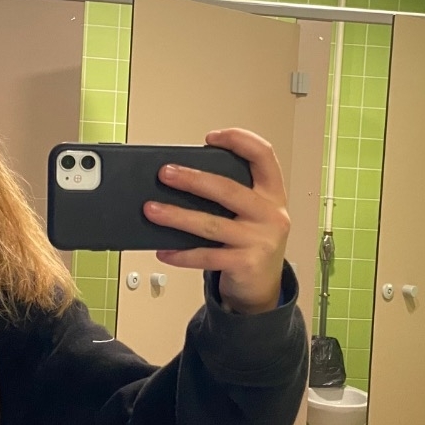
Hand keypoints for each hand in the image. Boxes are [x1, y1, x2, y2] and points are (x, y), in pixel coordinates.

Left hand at [144, 128, 289, 314]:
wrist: (263, 286)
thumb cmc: (251, 242)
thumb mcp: (251, 214)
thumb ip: (230, 196)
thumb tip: (182, 179)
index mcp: (273, 194)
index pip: (263, 155)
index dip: (239, 140)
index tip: (211, 137)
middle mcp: (271, 215)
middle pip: (228, 189)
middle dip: (192, 180)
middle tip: (165, 173)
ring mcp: (259, 241)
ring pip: (211, 224)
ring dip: (176, 216)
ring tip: (151, 210)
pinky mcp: (246, 264)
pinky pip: (206, 256)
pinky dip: (181, 254)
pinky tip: (164, 250)